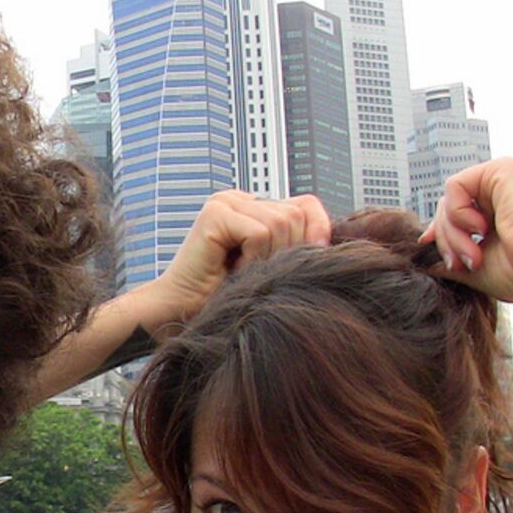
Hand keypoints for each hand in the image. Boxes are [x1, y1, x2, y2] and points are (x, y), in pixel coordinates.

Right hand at [148, 190, 330, 328]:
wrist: (180, 313)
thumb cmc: (223, 298)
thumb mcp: (272, 268)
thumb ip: (296, 245)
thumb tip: (332, 240)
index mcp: (256, 208)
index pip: (307, 205)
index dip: (316, 232)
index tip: (308, 262)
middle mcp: (241, 199)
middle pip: (297, 213)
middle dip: (288, 251)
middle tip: (258, 274)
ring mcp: (227, 202)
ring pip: (282, 223)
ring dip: (268, 259)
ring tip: (243, 273)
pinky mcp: (215, 213)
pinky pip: (261, 232)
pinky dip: (253, 259)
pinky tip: (232, 271)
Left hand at [420, 159, 512, 305]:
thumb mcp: (475, 269)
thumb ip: (450, 259)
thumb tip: (422, 260)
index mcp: (495, 219)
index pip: (452, 217)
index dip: (437, 233)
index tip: (427, 246)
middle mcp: (498, 198)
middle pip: (445, 211)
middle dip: (446, 241)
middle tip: (463, 263)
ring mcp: (500, 182)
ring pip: (447, 202)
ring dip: (453, 234)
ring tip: (475, 255)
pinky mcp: (502, 169)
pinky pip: (454, 186)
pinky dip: (458, 212)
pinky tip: (480, 228)